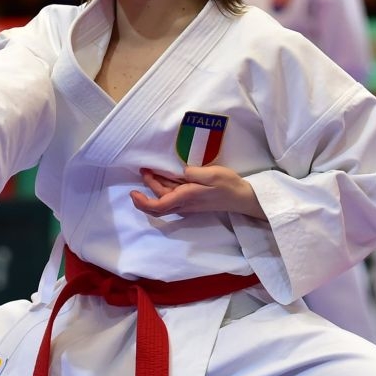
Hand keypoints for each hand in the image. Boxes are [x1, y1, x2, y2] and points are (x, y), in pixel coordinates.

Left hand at [130, 166, 263, 219]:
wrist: (241, 197)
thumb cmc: (227, 186)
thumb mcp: (212, 174)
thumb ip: (194, 173)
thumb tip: (180, 172)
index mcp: (186, 197)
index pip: (158, 206)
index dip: (143, 202)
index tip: (133, 193)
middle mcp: (184, 204)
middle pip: (158, 203)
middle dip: (146, 190)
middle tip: (144, 170)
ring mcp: (187, 203)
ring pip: (164, 199)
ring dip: (155, 187)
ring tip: (151, 170)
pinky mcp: (191, 200)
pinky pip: (172, 197)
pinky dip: (164, 187)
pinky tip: (165, 176)